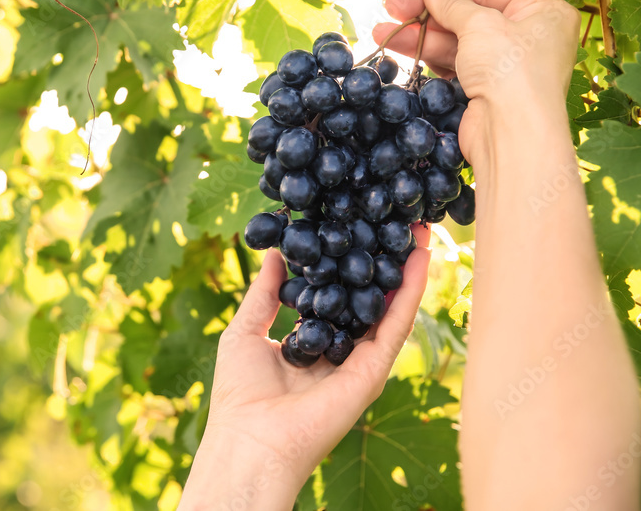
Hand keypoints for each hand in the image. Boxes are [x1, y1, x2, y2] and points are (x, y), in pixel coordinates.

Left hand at [178, 225, 431, 509]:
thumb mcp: (245, 329)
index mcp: (312, 344)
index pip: (336, 296)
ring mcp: (360, 360)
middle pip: (368, 299)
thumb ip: (264, 293)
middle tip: (396, 221)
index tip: (354, 228)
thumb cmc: (240, 392)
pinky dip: (411, 291)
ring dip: (406, 269)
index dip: (346, 263)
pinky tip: (420, 259)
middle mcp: (341, 351)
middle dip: (383, 261)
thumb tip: (274, 252)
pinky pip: (397, 324)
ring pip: (390, 308)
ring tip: (418, 229)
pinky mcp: (373, 370)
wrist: (252, 438)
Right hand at [372, 0, 580, 164]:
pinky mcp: (485, 88)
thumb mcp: (480, 25)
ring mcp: (505, 64)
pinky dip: (427, 55)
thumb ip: (451, 0)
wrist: (513, 135)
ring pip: (456, 40)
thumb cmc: (511, 71)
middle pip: (468, 13)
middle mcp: (527, 35)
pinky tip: (399, 47)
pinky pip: (454, 63)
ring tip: (381, 30)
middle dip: (426, 9)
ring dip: (418, 33)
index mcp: (541, 11)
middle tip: (390, 5)